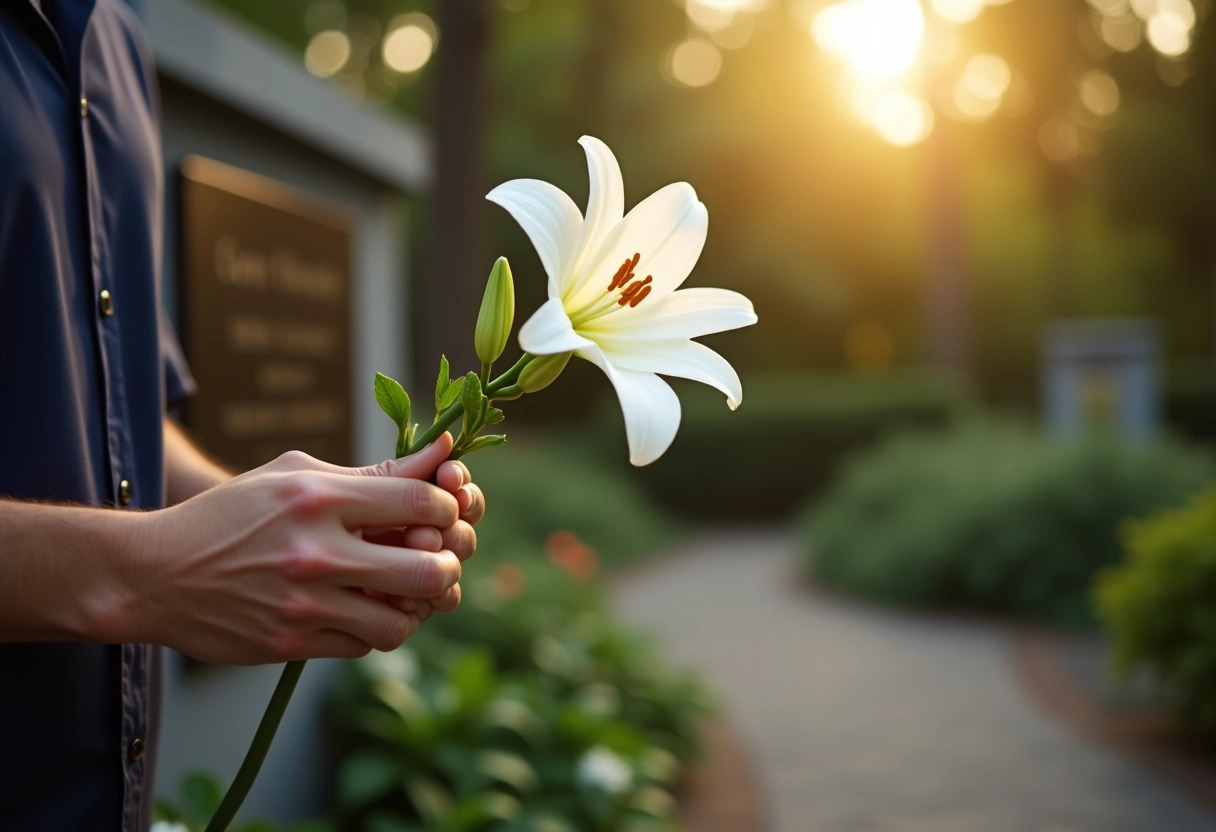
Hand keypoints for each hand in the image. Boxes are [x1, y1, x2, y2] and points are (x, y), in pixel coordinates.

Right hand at [117, 435, 463, 664]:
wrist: (156, 573)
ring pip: (402, 621)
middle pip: (429, 569)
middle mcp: (314, 552)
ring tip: (402, 591)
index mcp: (318, 498)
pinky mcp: (290, 643)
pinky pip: (364, 645)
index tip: (442, 514)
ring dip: (413, 607)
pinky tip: (361, 609)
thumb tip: (445, 452)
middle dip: (447, 565)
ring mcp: (303, 604)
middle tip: (437, 560)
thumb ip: (373, 472)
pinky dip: (373, 629)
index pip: (422, 504)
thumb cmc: (234, 514)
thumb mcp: (296, 474)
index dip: (449, 509)